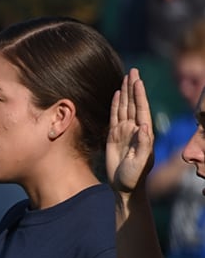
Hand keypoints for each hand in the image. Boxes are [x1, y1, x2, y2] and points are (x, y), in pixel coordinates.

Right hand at [107, 67, 155, 194]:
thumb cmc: (134, 177)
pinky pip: (114, 117)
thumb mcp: (141, 162)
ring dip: (125, 93)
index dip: (139, 95)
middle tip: (133, 70)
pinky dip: (115, 105)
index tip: (137, 80)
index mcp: (143, 133)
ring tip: (125, 77)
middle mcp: (134, 129)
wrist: (125, 187)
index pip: (141, 109)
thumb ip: (143, 144)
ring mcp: (124, 132)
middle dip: (133, 87)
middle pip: (133, 104)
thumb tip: (143, 126)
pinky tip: (116, 95)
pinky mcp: (113, 137)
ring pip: (124, 107)